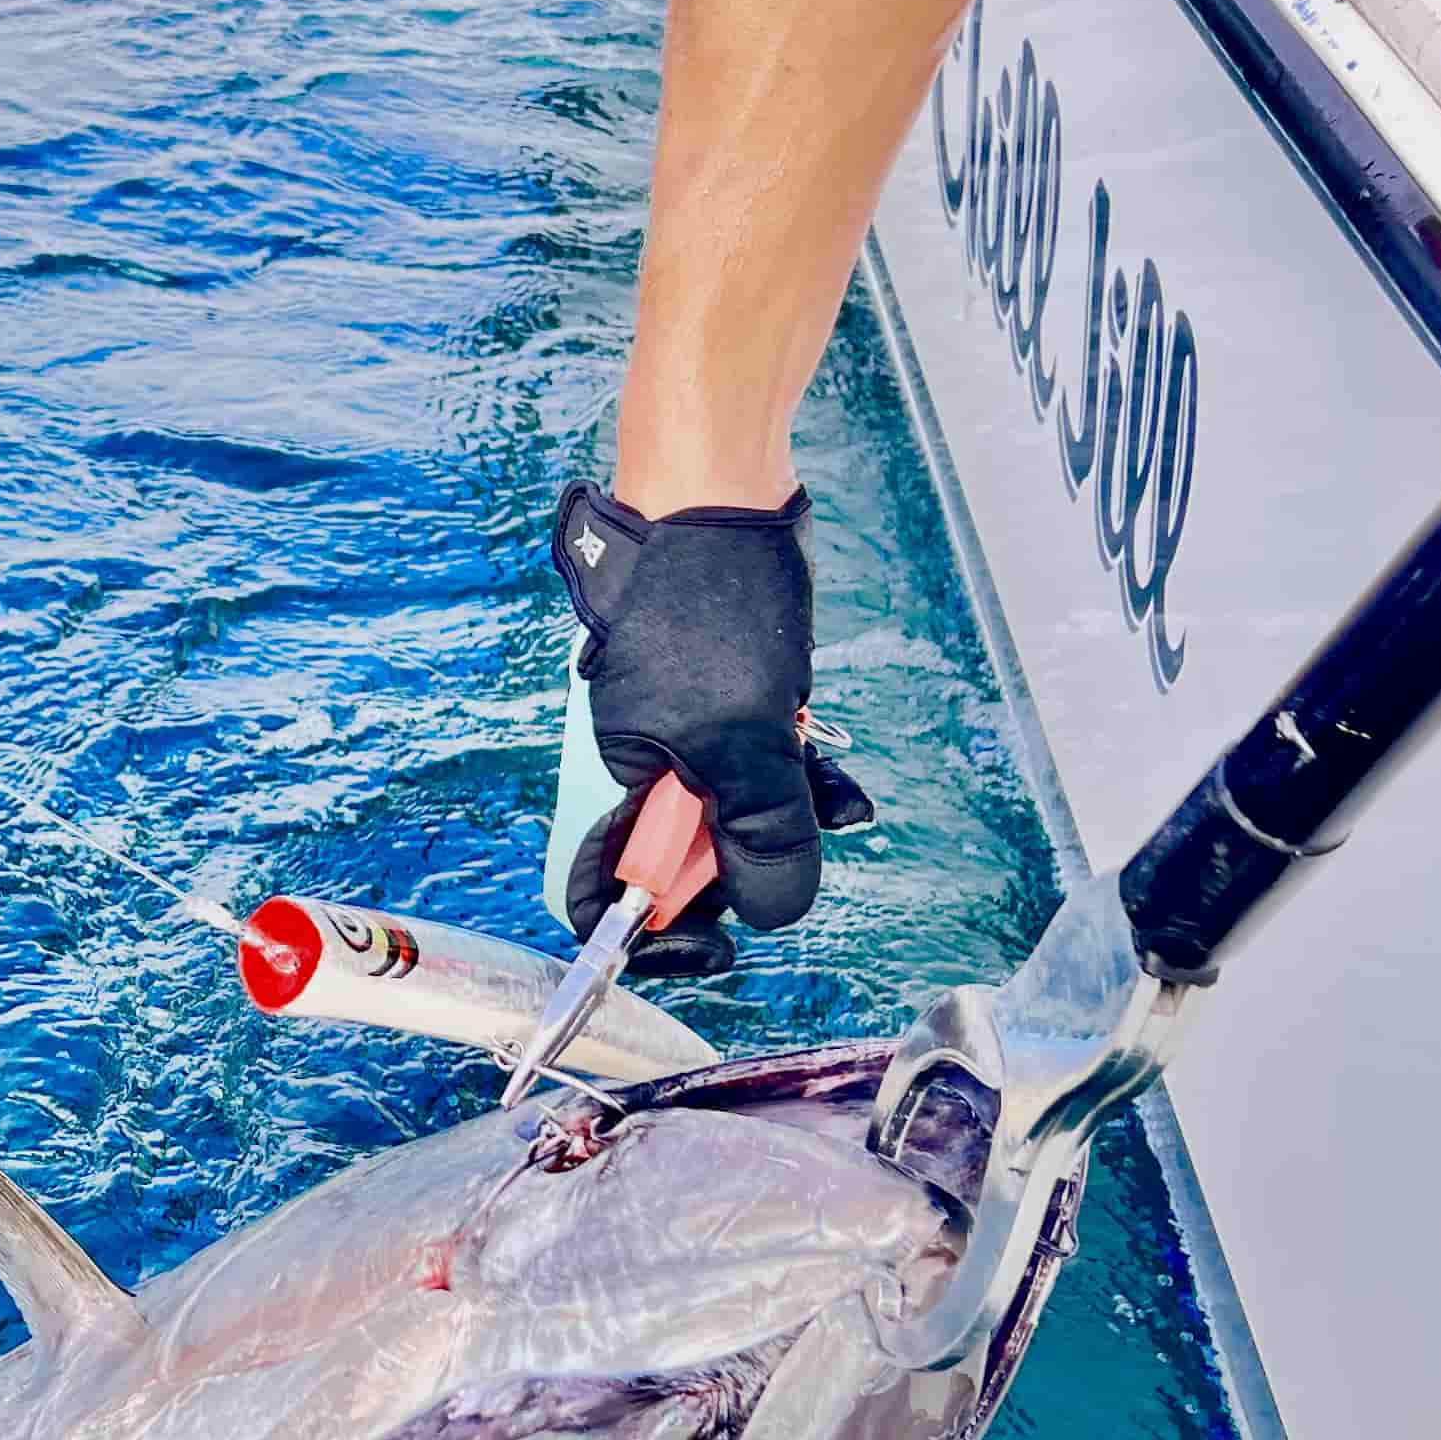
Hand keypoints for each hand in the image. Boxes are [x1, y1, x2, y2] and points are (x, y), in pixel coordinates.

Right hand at [538, 481, 863, 974]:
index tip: (717, 942)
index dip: (653, 935)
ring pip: (740, 814)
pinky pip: (765, 767)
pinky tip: (833, 765)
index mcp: (618, 783)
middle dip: (753, 858)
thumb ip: (758, 835)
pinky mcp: (730, 703)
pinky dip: (802, 773)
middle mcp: (647, 769)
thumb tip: (770, 913)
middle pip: (691, 861)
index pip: (607, 892)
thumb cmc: (707, 609)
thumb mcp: (743, 740)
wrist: (717, 497)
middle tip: (794, 826)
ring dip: (792, 811)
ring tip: (826, 783)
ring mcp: (690, 734)